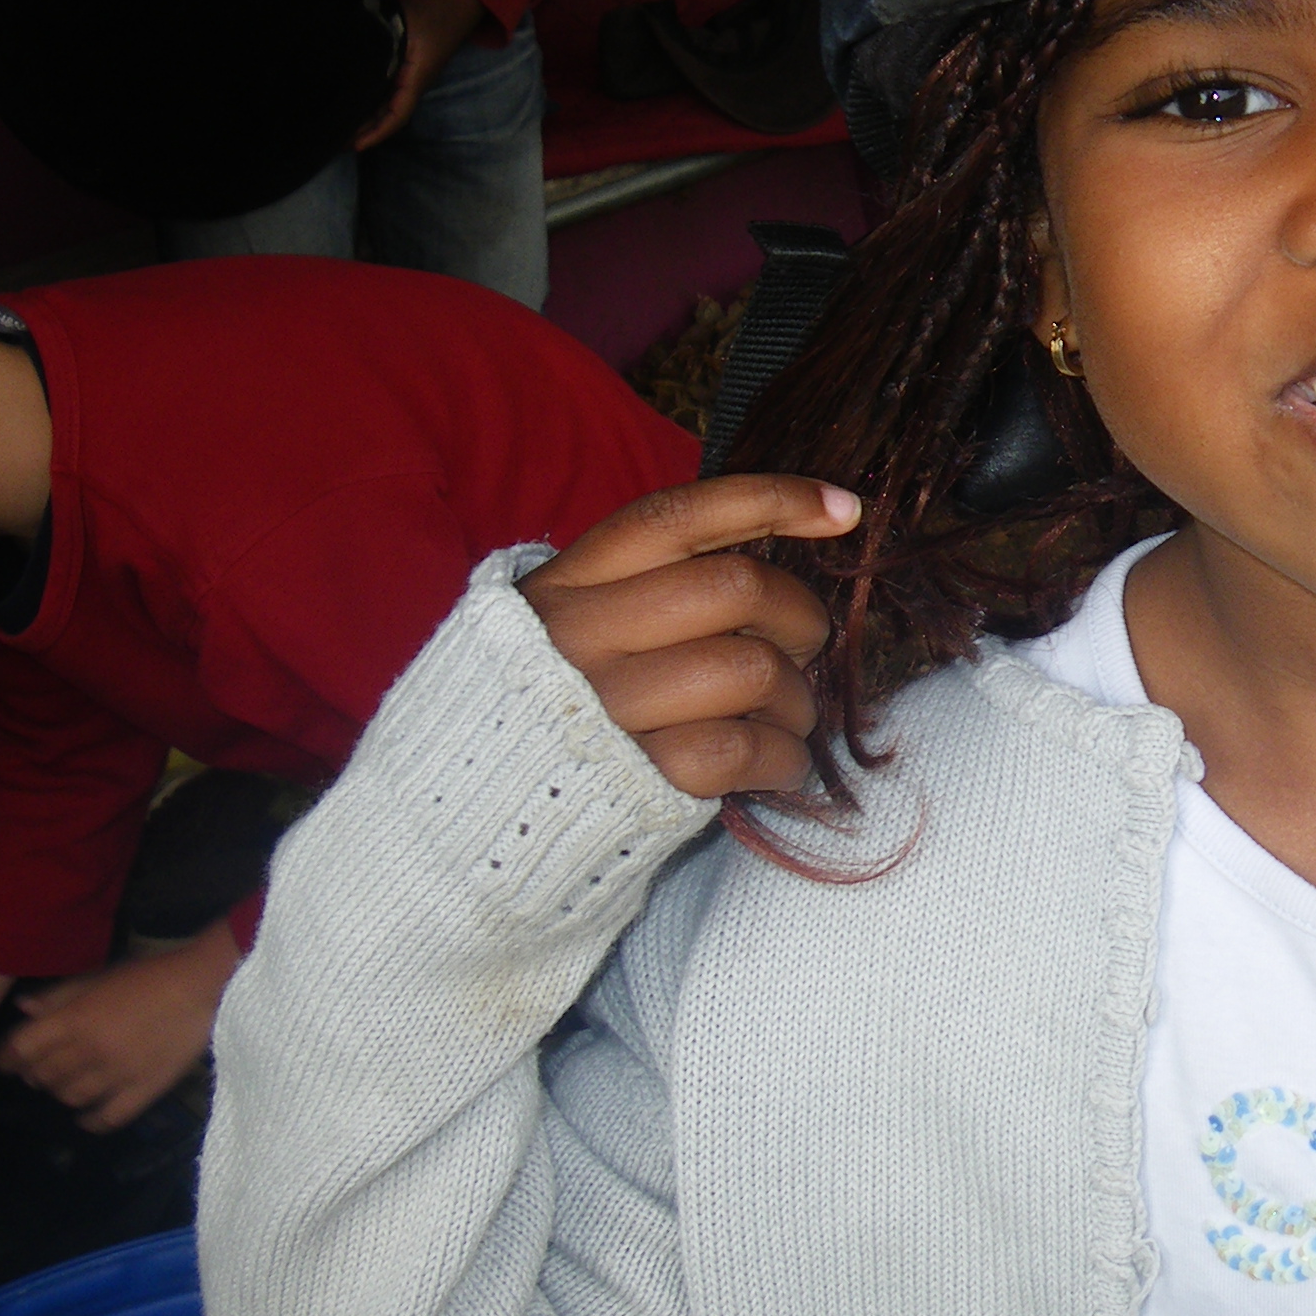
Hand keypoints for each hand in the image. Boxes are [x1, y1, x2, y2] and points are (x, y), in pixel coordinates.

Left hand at [0, 919, 240, 1130]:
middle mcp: (88, 1051)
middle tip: (41, 1069)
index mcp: (75, 1019)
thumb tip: (23, 1010)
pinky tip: (89, 1116)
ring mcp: (115, 1075)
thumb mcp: (99, 977)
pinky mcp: (142, 1091)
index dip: (7, 1058)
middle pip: (42, 1075)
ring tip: (70, 1084)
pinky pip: (106, 1118)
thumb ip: (59, 995)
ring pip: (69, 1097)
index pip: (21, 1048)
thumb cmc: (149, 976)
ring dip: (62, 1092)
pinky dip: (91, 1121)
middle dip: (35, 1073)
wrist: (204, 988)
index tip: (6, 1061)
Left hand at [356, 0, 485, 150]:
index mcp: (416, 78)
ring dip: (367, 118)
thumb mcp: (407, 25)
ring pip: (387, 104)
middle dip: (366, 131)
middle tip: (336, 140)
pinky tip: (356, 100)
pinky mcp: (407, 66)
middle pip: (389, 115)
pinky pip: (388, 91)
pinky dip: (371, 101)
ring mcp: (411, 76)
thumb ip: (383, 43)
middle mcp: (413, 83)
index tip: (355, 145)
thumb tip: (355, 60)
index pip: (396, 115)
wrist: (459, 2)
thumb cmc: (436, 13)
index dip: (376, 132)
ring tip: (342, 126)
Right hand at [521, 476, 861, 795]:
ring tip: (788, 717)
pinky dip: (783, 758)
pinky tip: (779, 765)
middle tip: (805, 646)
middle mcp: (578, 634)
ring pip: (751, 670)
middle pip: (735, 588)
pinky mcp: (633, 777)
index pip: (677, 516)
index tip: (845, 512)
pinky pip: (743, 750)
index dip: (771, 501)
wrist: (470, 814)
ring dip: (796, 699)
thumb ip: (651, 585)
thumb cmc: (556, 704)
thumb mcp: (574, 623)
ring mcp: (604, 707)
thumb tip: (779, 554)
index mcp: (568, 582)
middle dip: (800, 616)